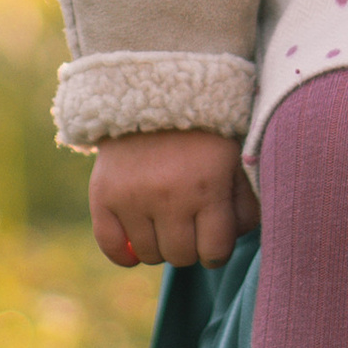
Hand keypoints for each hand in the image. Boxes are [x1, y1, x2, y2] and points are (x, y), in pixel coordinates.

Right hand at [90, 130, 258, 269]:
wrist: (154, 91)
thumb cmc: (205, 129)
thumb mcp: (236, 158)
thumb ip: (244, 202)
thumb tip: (239, 238)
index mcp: (208, 187)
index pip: (214, 251)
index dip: (217, 251)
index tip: (214, 240)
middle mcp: (169, 197)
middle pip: (181, 257)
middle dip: (190, 248)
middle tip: (190, 228)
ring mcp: (133, 198)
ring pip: (149, 255)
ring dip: (160, 247)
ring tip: (165, 224)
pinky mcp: (103, 195)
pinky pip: (110, 245)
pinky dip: (123, 255)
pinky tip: (135, 249)